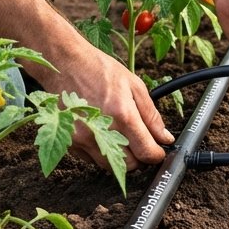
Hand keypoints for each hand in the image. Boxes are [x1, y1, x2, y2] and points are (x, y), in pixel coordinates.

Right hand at [32, 48, 173, 171]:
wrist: (64, 63)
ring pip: (109, 165)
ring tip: (121, 136)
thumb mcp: (134, 86)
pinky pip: (91, 159)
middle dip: (139, 158)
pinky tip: (102, 133)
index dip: (156, 155)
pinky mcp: (69, 141)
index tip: (159, 151)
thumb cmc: (99, 70)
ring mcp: (83, 138)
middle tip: (141, 144)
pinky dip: (101, 152)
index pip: (146, 152)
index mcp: (123, 115)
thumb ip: (151, 116)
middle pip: (129, 165)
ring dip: (120, 157)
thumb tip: (165, 137)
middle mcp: (102, 130)